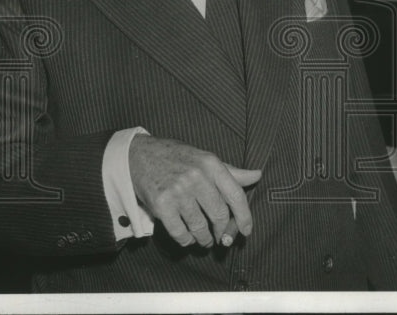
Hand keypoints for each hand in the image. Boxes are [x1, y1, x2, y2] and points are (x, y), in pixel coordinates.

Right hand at [128, 135, 260, 247]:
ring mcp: (178, 191)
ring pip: (200, 227)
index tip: (247, 231)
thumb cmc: (177, 158)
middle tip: (221, 237)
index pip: (236, 195)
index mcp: (211, 164)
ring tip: (205, 239)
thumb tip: (257, 175)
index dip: (245, 217)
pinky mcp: (161, 205)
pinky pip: (180, 233)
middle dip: (223, 231)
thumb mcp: (205, 159)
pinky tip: (188, 238)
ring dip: (204, 239)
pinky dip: (186, 240)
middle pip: (220, 215)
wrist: (139, 155)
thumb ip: (231, 172)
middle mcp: (197, 176)